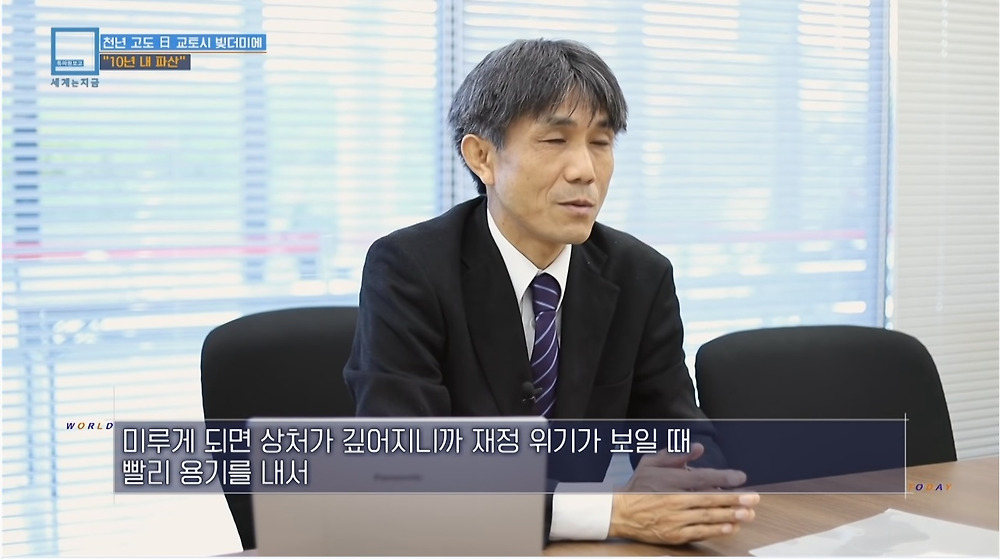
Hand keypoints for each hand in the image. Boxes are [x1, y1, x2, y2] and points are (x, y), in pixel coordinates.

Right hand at [609, 443, 759, 544]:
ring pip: (707, 517)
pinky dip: (716, 530)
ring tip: (748, 514)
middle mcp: (674, 500)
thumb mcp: (651, 463)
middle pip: (710, 499)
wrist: (619, 512)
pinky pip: (700, 532)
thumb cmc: (637, 486)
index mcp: (671, 480)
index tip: (740, 477)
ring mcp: (675, 519)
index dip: (724, 477)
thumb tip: (698, 449)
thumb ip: (676, 455)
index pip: (702, 478)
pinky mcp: (674, 534)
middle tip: (753, 498)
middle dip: (734, 499)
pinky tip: (730, 528)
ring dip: (730, 515)